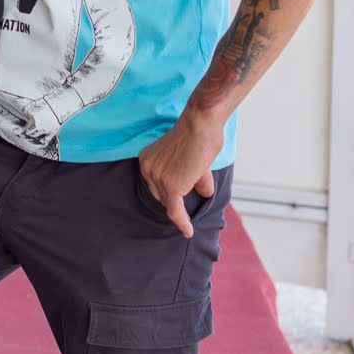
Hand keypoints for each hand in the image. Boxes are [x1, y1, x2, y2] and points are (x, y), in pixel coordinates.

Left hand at [137, 110, 224, 236]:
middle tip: (194, 183)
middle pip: (161, 193)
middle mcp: (148, 168)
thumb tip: (205, 193)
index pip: (156, 182)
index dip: (170, 187)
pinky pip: (175, 210)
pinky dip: (182, 222)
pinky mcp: (171, 187)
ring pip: (172, 200)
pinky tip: (188, 230)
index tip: (179, 191)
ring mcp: (158, 178)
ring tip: (201, 177)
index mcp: (147, 158)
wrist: (201, 122)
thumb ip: (195, 176)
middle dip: (178, 192)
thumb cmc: (200, 132)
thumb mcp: (193, 157)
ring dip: (187, 197)